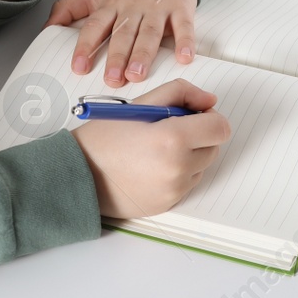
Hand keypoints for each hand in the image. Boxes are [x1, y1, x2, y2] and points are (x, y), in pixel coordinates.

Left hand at [44, 0, 196, 85]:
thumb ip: (67, 9)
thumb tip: (45, 30)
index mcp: (110, 5)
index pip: (95, 26)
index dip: (86, 46)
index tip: (78, 67)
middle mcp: (132, 8)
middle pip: (123, 33)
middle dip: (117, 56)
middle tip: (112, 79)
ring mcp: (157, 9)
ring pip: (149, 33)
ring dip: (144, 54)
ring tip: (137, 74)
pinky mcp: (180, 9)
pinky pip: (184, 27)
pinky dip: (186, 42)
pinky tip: (185, 58)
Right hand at [71, 79, 230, 217]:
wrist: (78, 175)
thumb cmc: (104, 138)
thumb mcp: (140, 103)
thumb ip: (180, 93)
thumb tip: (209, 101)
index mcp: (173, 139)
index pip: (220, 128)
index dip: (209, 118)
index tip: (194, 115)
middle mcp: (178, 168)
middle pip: (213, 148)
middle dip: (197, 136)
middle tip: (168, 130)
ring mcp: (173, 190)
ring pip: (201, 167)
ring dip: (188, 156)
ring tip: (155, 150)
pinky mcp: (167, 204)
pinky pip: (185, 185)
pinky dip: (176, 175)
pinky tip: (150, 167)